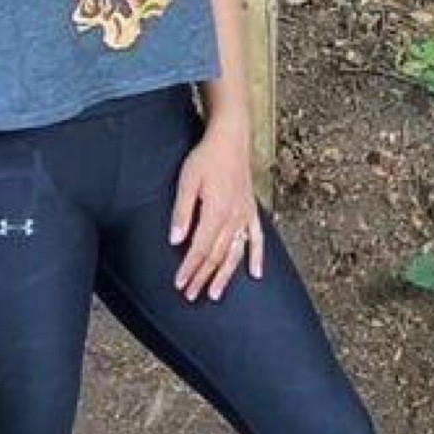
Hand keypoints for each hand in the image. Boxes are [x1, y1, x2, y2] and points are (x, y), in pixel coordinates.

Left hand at [169, 117, 264, 302]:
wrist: (231, 139)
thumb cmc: (206, 158)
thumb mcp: (187, 182)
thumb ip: (182, 212)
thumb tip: (176, 240)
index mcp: (216, 212)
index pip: (200, 249)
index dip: (189, 269)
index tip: (179, 283)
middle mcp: (234, 219)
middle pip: (216, 255)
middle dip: (203, 277)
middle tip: (190, 294)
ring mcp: (245, 216)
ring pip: (235, 253)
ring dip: (225, 275)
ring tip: (215, 293)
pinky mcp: (251, 211)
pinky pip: (257, 239)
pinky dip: (257, 257)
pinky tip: (255, 274)